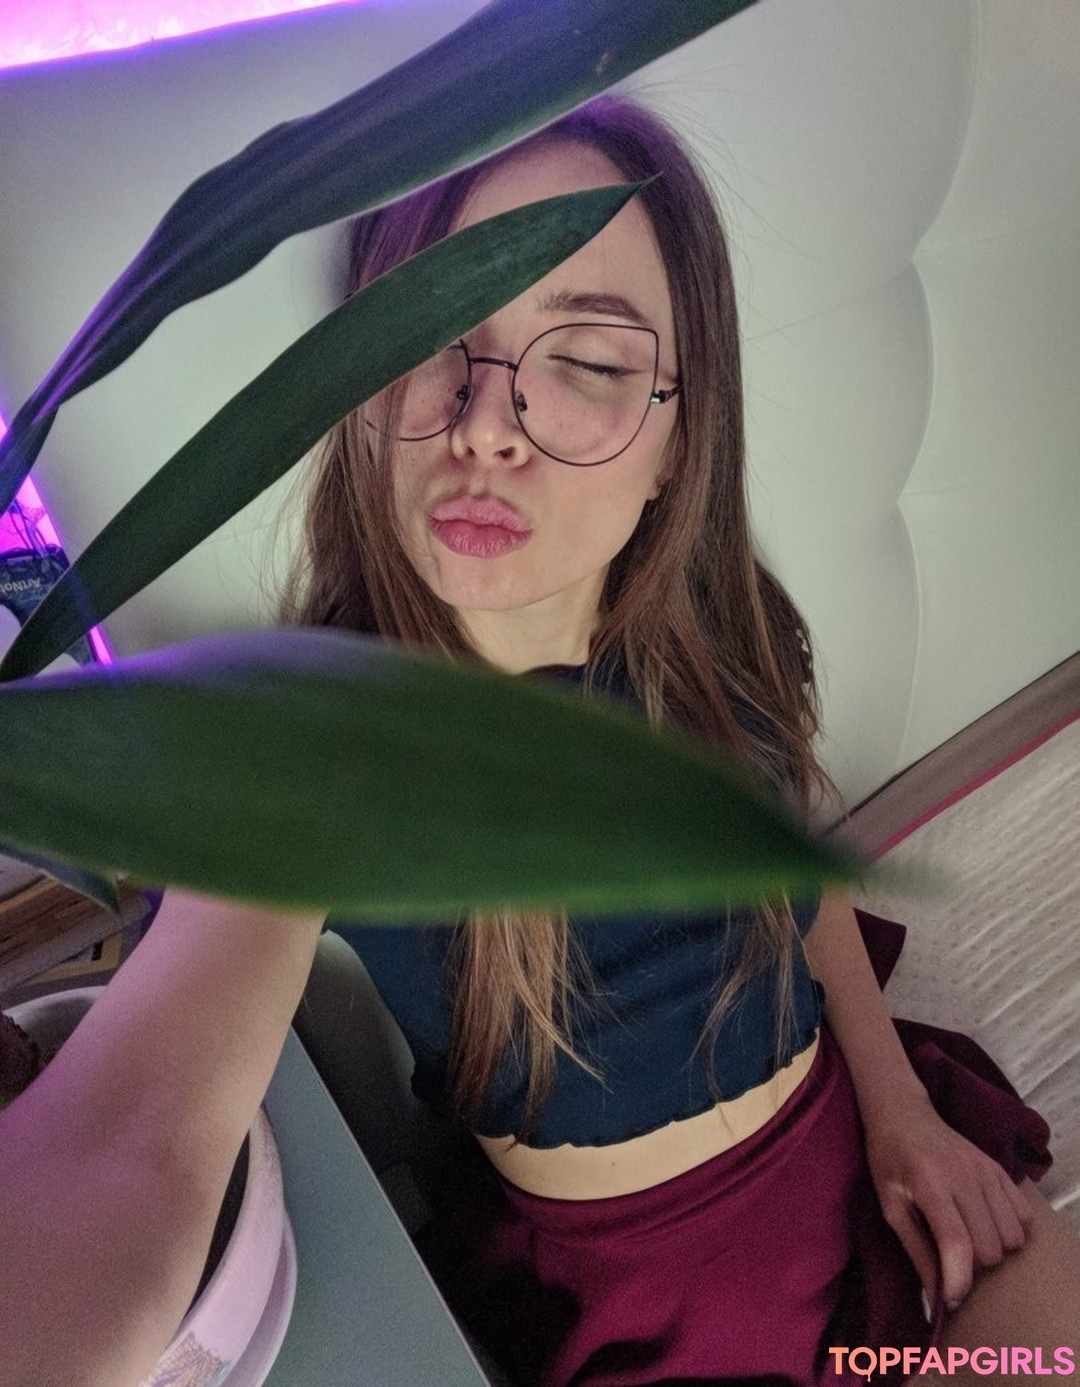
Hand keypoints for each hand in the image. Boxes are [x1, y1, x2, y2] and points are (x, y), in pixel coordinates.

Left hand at [863, 1093, 1033, 1310]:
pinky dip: (1011, 1231)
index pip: (956, 1244)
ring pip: (1012, 1238)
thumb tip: (935, 1297)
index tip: (951, 1300)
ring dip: (994, 1251)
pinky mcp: (1000, 1170)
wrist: (903, 1114)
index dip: (957, 1281)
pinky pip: (1025, 1216)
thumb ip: (915, 1250)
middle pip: (989, 1249)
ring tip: (969, 1239)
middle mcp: (964, 1177)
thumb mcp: (889, 1205)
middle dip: (973, 1268)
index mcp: (930, 1184)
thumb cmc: (889, 1159)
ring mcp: (987, 1171)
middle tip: (952, 1257)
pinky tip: (987, 1224)